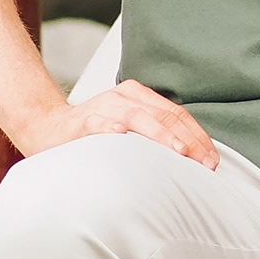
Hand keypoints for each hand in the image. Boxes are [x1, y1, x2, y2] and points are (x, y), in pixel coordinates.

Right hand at [20, 79, 219, 167]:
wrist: (48, 128)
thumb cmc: (95, 134)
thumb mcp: (130, 130)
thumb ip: (155, 137)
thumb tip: (191, 159)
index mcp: (139, 96)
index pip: (176, 114)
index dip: (197, 136)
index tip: (212, 159)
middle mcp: (124, 97)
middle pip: (164, 116)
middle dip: (187, 140)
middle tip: (204, 162)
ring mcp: (103, 107)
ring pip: (137, 117)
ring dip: (160, 134)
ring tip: (178, 151)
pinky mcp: (81, 121)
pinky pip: (97, 123)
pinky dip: (109, 127)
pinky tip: (120, 135)